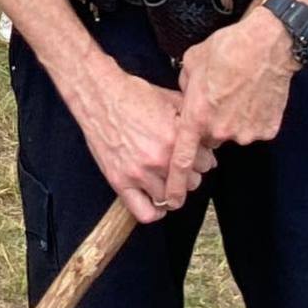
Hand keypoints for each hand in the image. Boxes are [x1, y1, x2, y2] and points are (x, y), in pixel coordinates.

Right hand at [75, 65, 210, 223]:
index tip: (196, 156)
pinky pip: (144, 212)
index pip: (206, 163)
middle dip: (190, 174)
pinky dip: (154, 212)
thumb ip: (192, 120)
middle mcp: (159, 159)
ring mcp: (139, 173)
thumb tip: (207, 135)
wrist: (100, 96)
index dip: (202, 157)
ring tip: (168, 180)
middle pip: (192, 182)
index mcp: (175, 138)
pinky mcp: (120, 182)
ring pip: (171, 199)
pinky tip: (156, 201)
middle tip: (181, 166)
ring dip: (173, 191)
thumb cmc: (133, 95)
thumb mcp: (171, 99)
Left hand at [174, 9, 298, 169]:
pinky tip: (255, 95)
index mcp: (197, 117)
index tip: (170, 200)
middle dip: (210, 126)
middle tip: (218, 99)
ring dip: (233, 119)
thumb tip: (187, 97)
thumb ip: (185, 88)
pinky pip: (255, 128)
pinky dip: (253, 116)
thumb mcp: (191, 63)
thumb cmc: (227, 49)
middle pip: (210, 139)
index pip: (181, 159)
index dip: (174, 183)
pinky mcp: (268, 129)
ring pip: (234, 133)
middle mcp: (220, 131)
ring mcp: (246, 132)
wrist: (267, 44)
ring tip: (238, 91)